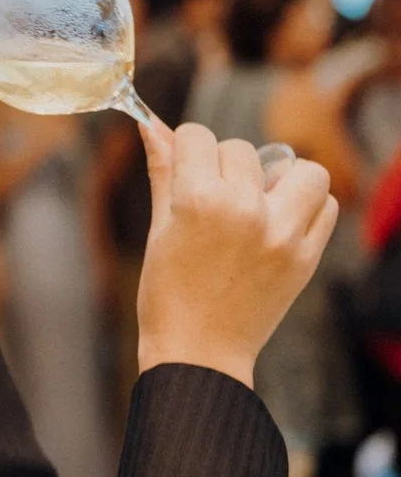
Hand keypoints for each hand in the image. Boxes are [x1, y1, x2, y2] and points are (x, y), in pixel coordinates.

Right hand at [135, 123, 338, 387]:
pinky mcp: (306, 256)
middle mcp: (245, 210)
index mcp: (198, 200)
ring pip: (300, 168)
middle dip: (222, 166)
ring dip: (279, 177)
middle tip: (210, 199)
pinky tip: (278, 222)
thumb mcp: (158, 227)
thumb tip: (150, 124)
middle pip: (239, 149)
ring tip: (258, 201)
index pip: (197, 136)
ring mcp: (281, 233)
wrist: (198, 352)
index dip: (185, 148)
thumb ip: (161, 171)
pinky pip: (325, 204)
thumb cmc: (166, 292)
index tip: (182, 167)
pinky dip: (306, 205)